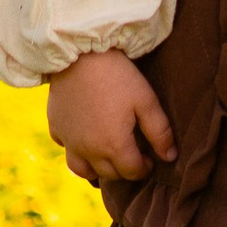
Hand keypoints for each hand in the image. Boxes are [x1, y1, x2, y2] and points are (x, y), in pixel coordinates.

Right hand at [47, 49, 175, 187]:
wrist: (80, 53)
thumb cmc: (117, 76)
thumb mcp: (145, 100)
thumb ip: (159, 132)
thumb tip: (171, 157)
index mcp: (114, 146)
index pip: (132, 172)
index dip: (145, 168)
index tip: (150, 159)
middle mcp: (89, 150)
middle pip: (109, 174)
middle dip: (123, 169)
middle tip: (132, 154)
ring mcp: (69, 141)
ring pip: (82, 170)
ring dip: (97, 169)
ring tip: (107, 156)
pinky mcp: (55, 127)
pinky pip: (65, 148)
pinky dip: (75, 149)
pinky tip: (83, 137)